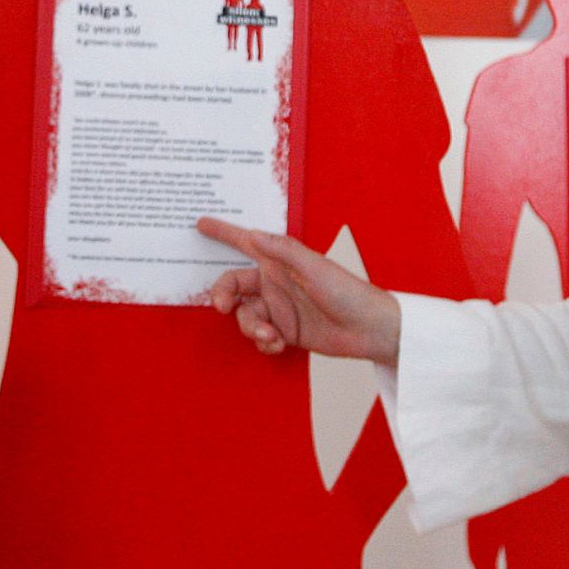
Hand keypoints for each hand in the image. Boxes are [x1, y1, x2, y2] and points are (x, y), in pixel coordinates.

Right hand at [199, 218, 401, 364]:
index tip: (200, 224)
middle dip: (223, 296)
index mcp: (280, 261)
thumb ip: (283, 251)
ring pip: (245, 315)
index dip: (222, 232)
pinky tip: (278, 344)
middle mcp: (275, 282)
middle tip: (223, 307)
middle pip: (233, 285)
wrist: (369, 329)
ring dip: (251, 327)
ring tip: (270, 335)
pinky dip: (264, 342)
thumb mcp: (315, 268)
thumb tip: (254, 234)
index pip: (245, 242)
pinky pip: (259, 336)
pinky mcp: (284, 331)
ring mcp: (278, 308)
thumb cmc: (348, 292)